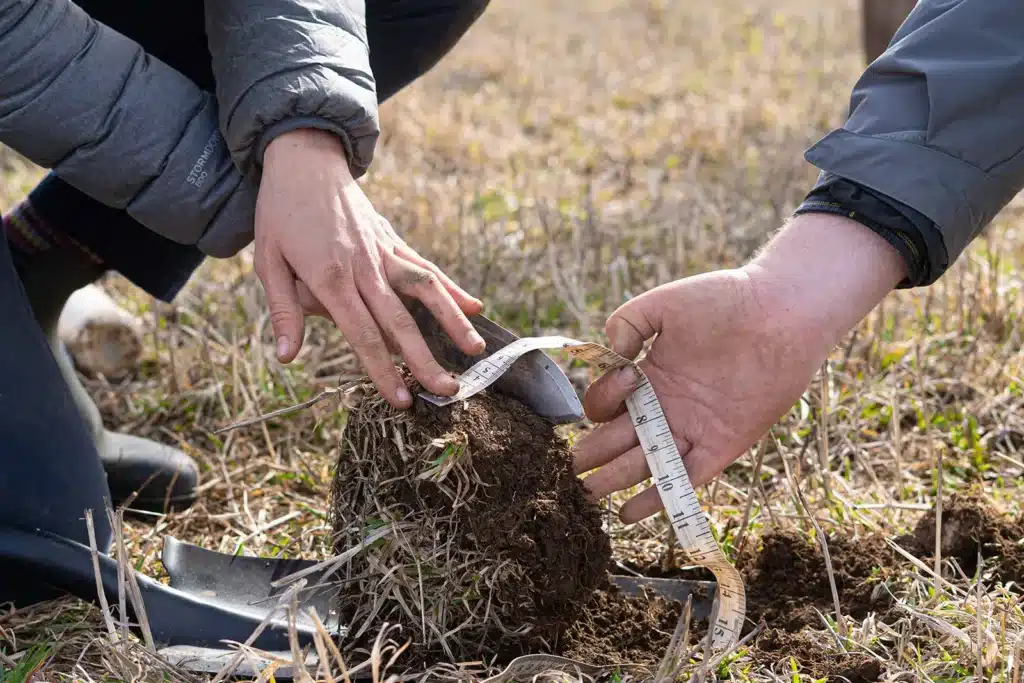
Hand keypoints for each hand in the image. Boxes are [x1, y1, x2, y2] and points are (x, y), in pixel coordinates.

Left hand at [254, 129, 485, 408]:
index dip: (383, 370)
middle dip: (425, 359)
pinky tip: (475, 307)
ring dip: (453, 322)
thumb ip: (283, 310)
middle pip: (401, 321)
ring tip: (476, 350)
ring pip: (426, 291)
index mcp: (331, 277)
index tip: (402, 400)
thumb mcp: (267, 261)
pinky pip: (427, 268)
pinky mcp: (395, 242)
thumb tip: (286, 357)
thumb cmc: (280, 213)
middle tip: (448, 391)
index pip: (363, 334)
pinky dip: (452, 289)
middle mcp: (365, 267)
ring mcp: (385, 253)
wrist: (304, 159)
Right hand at [572, 213, 907, 522]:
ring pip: (645, 463)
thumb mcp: (663, 304)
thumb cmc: (725, 300)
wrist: (783, 312)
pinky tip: (632, 512)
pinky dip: (659, 497)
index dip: (602, 401)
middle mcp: (667, 407)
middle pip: (619, 440)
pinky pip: (686, 478)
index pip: (609, 403)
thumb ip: (626, 323)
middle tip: (571, 474)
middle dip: (593, 457)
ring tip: (591, 497)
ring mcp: (692, 428)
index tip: (625, 379)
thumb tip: (613, 357)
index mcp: (650, 377)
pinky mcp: (722, 445)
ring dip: (617, 479)